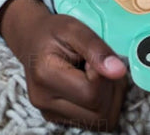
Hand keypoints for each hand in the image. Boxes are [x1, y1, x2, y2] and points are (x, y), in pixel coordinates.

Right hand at [0, 0, 127, 129]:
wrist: (31, 39)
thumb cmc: (52, 31)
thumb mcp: (73, 28)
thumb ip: (96, 48)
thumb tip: (119, 71)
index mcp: (45, 76)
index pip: (91, 93)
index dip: (103, 75)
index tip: (92, 56)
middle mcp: (44, 101)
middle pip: (99, 113)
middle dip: (111, 88)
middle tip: (99, 64)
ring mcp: (50, 114)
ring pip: (101, 121)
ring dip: (110, 98)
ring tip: (96, 74)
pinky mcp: (57, 119)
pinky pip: (94, 121)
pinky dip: (102, 104)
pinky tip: (91, 85)